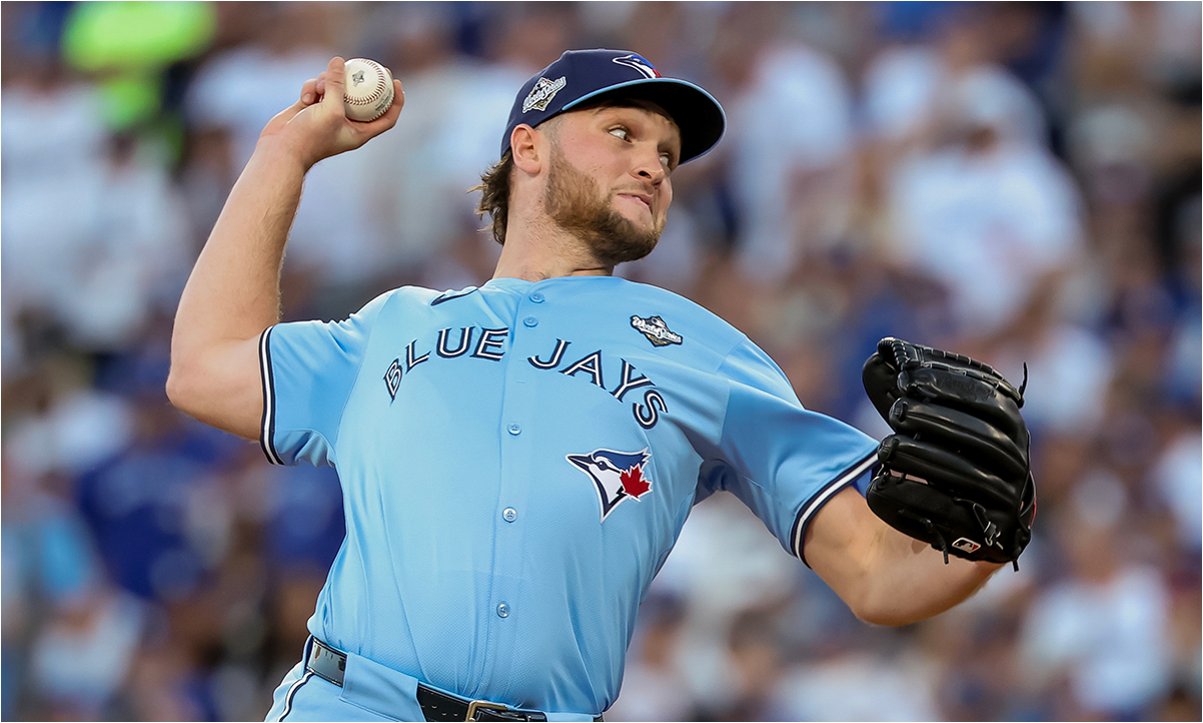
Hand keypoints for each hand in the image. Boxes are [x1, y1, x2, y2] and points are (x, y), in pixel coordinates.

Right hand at [258, 56, 404, 168]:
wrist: (280, 150)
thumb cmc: (310, 136)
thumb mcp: (329, 109)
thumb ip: (337, 85)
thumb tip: (339, 61)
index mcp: (360, 132)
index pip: (386, 117)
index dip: (395, 101)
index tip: (396, 82)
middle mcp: (346, 123)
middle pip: (362, 98)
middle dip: (364, 81)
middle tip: (369, 65)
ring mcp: (328, 114)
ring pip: (336, 88)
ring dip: (328, 82)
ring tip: (320, 87)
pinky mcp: (311, 107)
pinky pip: (317, 88)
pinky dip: (312, 88)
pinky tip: (305, 97)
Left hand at [861, 337, 1034, 567]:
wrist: (906, 549)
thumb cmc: (913, 471)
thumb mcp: (906, 424)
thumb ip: (897, 387)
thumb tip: (883, 350)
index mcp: (1007, 432)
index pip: (993, 400)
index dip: (953, 385)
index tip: (906, 377)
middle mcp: (1017, 470)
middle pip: (990, 440)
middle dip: (940, 421)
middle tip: (896, 411)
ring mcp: (1008, 510)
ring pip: (976, 481)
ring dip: (929, 460)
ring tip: (885, 448)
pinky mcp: (992, 548)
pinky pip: (962, 523)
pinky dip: (921, 502)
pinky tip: (880, 489)